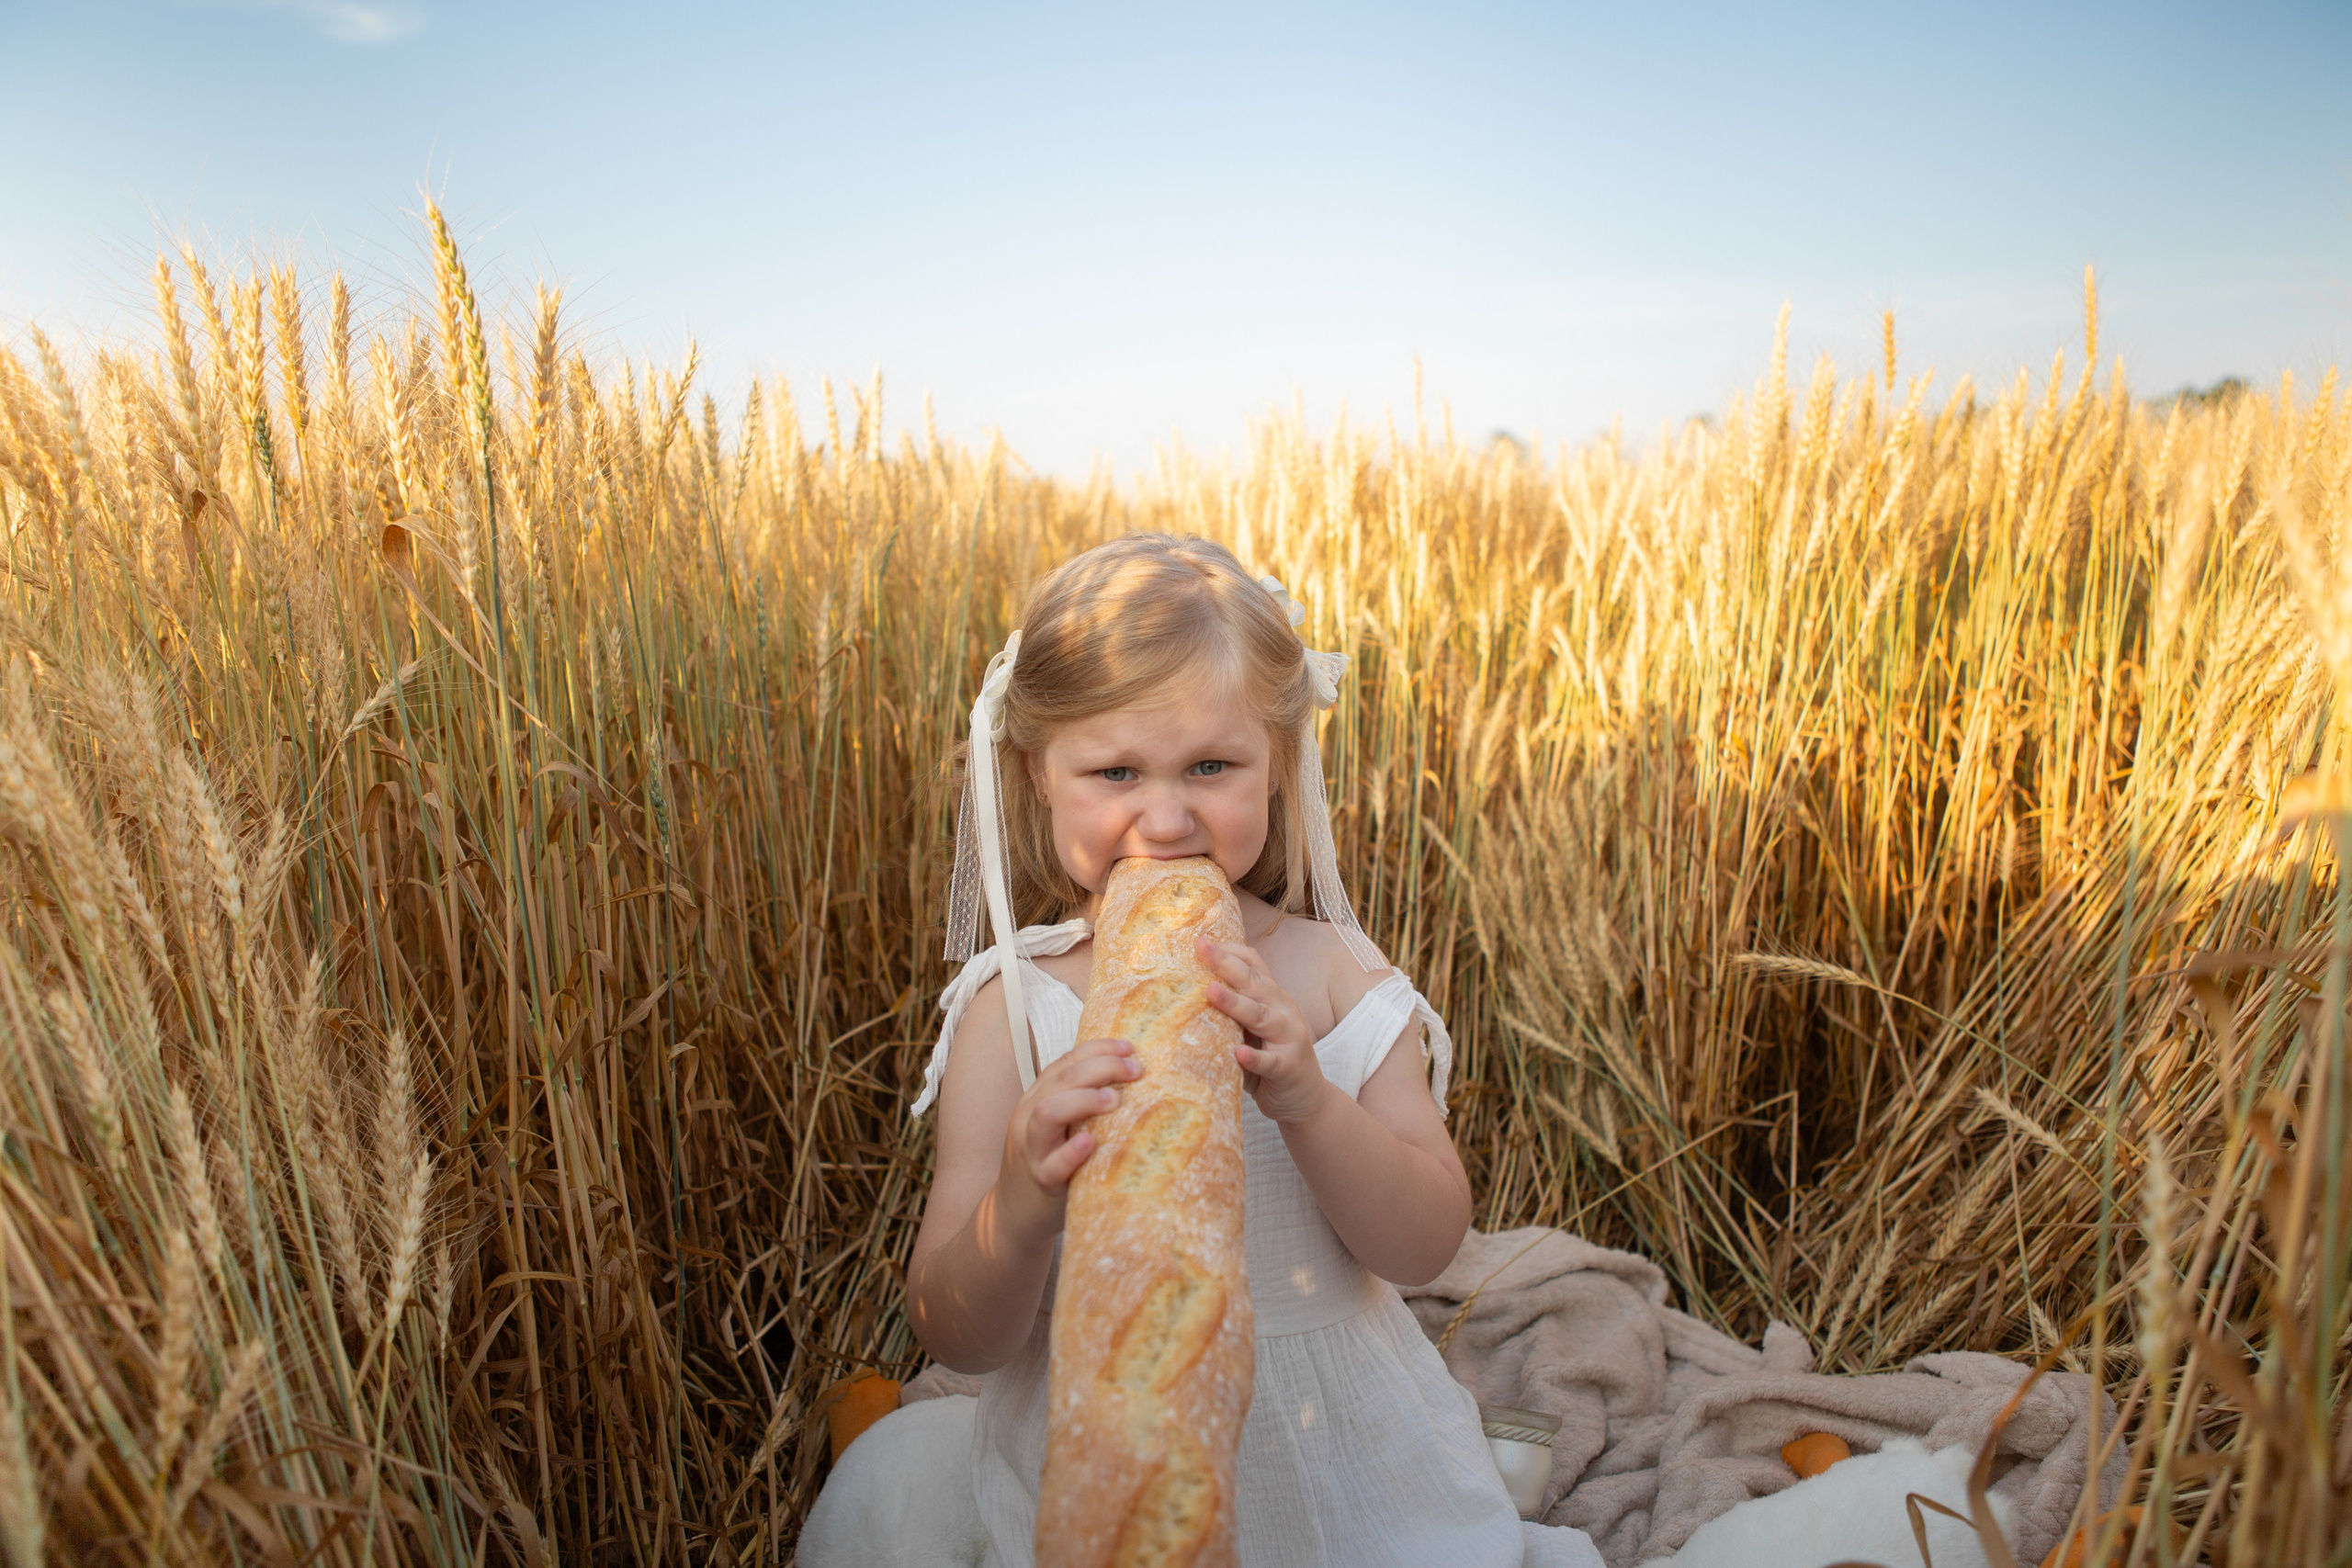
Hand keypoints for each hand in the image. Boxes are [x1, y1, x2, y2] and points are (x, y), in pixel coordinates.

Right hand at [995, 1035, 1139, 1247]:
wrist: (1013, 1213)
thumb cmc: (1050, 1163)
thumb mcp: (1062, 1127)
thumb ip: (1084, 1104)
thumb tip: (1133, 1080)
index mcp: (1038, 1097)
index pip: (1067, 1061)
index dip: (1099, 1049)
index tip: (1131, 1047)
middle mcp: (1030, 1116)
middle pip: (1062, 1079)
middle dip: (1101, 1068)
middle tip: (1135, 1071)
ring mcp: (1032, 1148)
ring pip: (1047, 1113)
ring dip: (1083, 1101)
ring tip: (1114, 1100)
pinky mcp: (1040, 1180)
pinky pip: (1052, 1165)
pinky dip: (1071, 1152)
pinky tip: (1091, 1144)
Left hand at [1198, 936, 1331, 1124]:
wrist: (1306, 1097)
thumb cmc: (1269, 1057)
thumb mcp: (1250, 1028)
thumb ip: (1229, 1012)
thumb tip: (1182, 994)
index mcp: (1271, 996)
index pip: (1254, 964)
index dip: (1230, 950)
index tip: (1201, 940)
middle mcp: (1282, 1009)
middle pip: (1254, 982)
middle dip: (1226, 964)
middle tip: (1201, 949)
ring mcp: (1289, 1037)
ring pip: (1262, 1015)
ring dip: (1236, 1003)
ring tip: (1210, 992)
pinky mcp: (1289, 1067)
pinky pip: (1271, 1061)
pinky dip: (1255, 1057)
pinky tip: (1239, 1053)